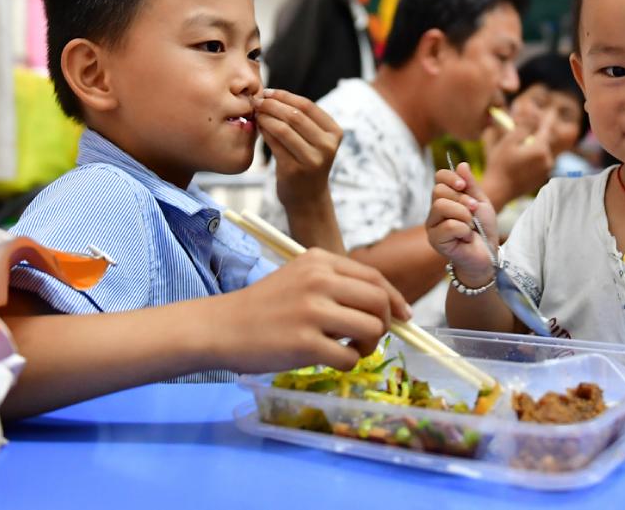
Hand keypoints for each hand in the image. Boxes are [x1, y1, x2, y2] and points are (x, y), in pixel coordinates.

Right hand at [212, 248, 409, 373]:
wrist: (220, 327)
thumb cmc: (263, 307)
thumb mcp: (300, 277)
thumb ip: (337, 284)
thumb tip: (386, 305)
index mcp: (320, 261)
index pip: (375, 277)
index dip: (395, 300)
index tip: (404, 317)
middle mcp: (319, 280)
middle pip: (379, 302)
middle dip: (384, 324)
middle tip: (369, 337)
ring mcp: (312, 311)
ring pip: (372, 329)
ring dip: (369, 345)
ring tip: (350, 349)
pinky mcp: (305, 343)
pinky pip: (350, 357)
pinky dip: (348, 363)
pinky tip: (331, 360)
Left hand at [255, 89, 341, 205]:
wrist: (308, 197)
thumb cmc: (308, 162)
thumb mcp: (316, 141)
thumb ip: (303, 120)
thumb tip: (272, 95)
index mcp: (335, 133)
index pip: (308, 106)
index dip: (285, 96)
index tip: (269, 92)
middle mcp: (327, 146)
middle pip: (295, 115)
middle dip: (272, 104)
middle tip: (257, 101)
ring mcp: (311, 159)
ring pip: (283, 128)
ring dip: (266, 117)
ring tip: (256, 113)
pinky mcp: (294, 170)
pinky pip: (274, 143)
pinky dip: (264, 131)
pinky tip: (258, 127)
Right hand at [426, 162, 498, 285]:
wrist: (488, 255)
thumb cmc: (483, 230)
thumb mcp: (481, 202)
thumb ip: (471, 185)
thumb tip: (461, 164)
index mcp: (445, 199)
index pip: (439, 177)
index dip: (451, 177)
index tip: (464, 186)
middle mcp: (434, 212)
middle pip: (438, 191)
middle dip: (461, 200)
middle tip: (473, 212)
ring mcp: (432, 227)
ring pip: (441, 206)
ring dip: (463, 215)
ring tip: (470, 226)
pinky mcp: (435, 241)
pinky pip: (449, 225)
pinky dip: (463, 230)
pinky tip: (466, 238)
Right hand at [481, 117, 554, 206]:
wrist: (498, 192)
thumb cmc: (500, 165)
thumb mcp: (508, 141)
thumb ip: (524, 127)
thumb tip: (534, 119)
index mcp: (541, 149)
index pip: (547, 128)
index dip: (549, 117)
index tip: (553, 110)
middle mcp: (548, 160)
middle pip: (542, 140)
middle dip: (533, 133)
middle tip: (520, 130)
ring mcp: (546, 170)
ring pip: (540, 151)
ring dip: (531, 146)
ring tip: (515, 149)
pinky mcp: (541, 178)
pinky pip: (538, 162)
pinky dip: (531, 158)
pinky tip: (517, 162)